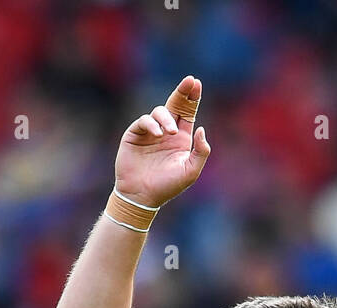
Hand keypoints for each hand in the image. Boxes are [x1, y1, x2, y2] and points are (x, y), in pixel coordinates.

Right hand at [115, 75, 210, 207]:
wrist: (142, 196)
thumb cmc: (167, 186)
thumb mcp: (190, 171)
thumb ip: (200, 152)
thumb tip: (202, 129)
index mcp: (181, 139)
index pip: (188, 112)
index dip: (192, 98)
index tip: (196, 83)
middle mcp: (166, 132)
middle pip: (175, 105)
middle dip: (183, 92)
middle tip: (190, 81)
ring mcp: (150, 132)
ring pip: (159, 112)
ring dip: (166, 118)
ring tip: (171, 132)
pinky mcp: (135, 134)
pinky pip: (144, 121)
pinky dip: (151, 124)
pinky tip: (158, 134)